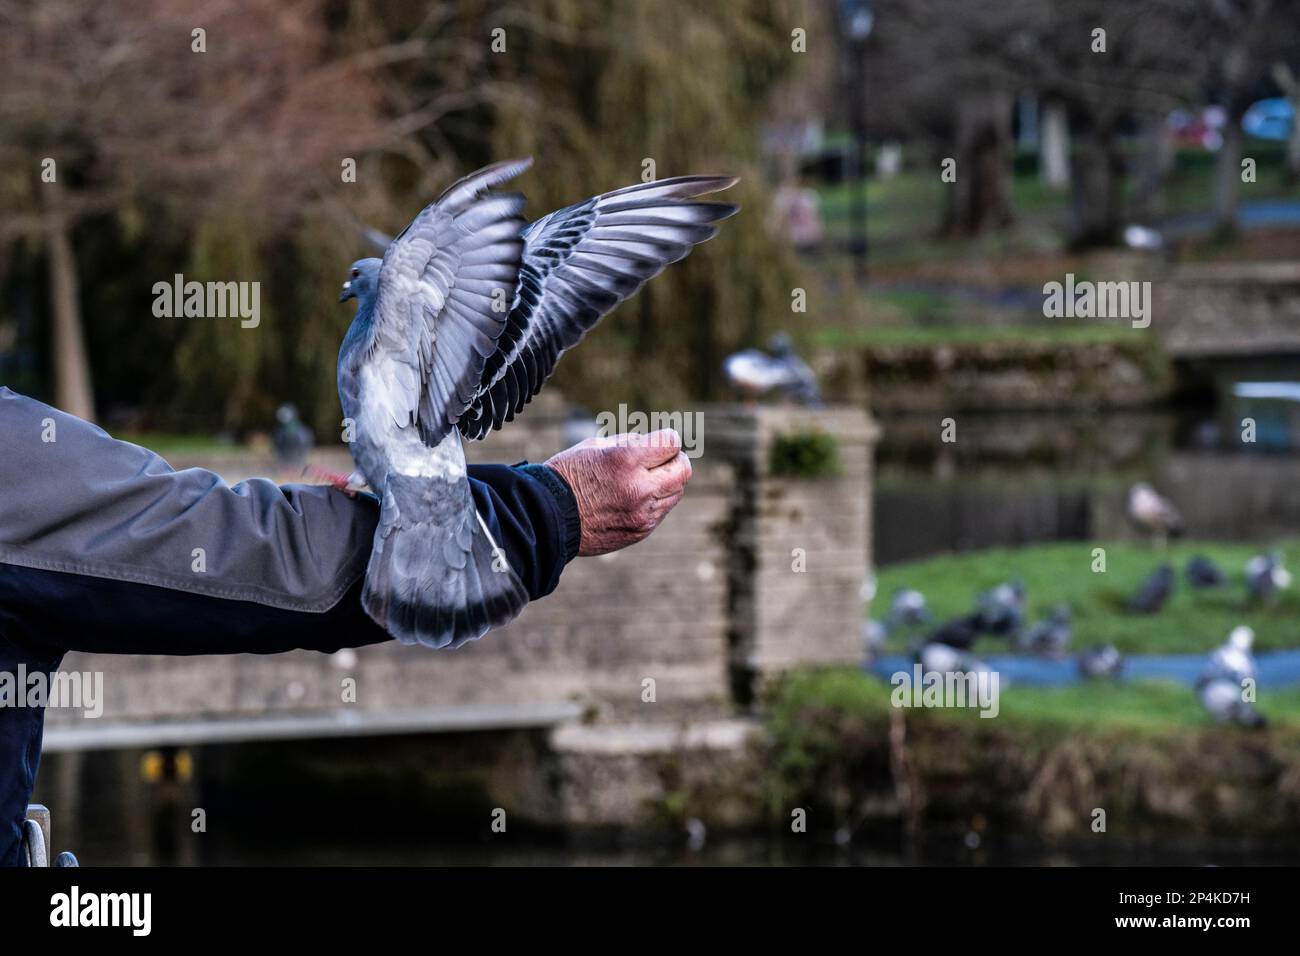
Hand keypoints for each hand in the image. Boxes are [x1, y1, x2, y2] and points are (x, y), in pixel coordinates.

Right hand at [544, 429, 692, 556]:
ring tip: (643, 480)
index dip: (665, 439)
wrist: (547, 518)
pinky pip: (662, 511)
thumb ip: (631, 444)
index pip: (672, 443)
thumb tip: (655, 444)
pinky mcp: (640, 531)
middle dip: (674, 460)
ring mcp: (642, 514)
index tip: (654, 442)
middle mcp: (639, 488)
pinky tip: (633, 498)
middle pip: (684, 469)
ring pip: (677, 492)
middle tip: (659, 459)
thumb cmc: (568, 475)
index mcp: (626, 460)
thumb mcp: (596, 446)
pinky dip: (655, 501)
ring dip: (666, 482)